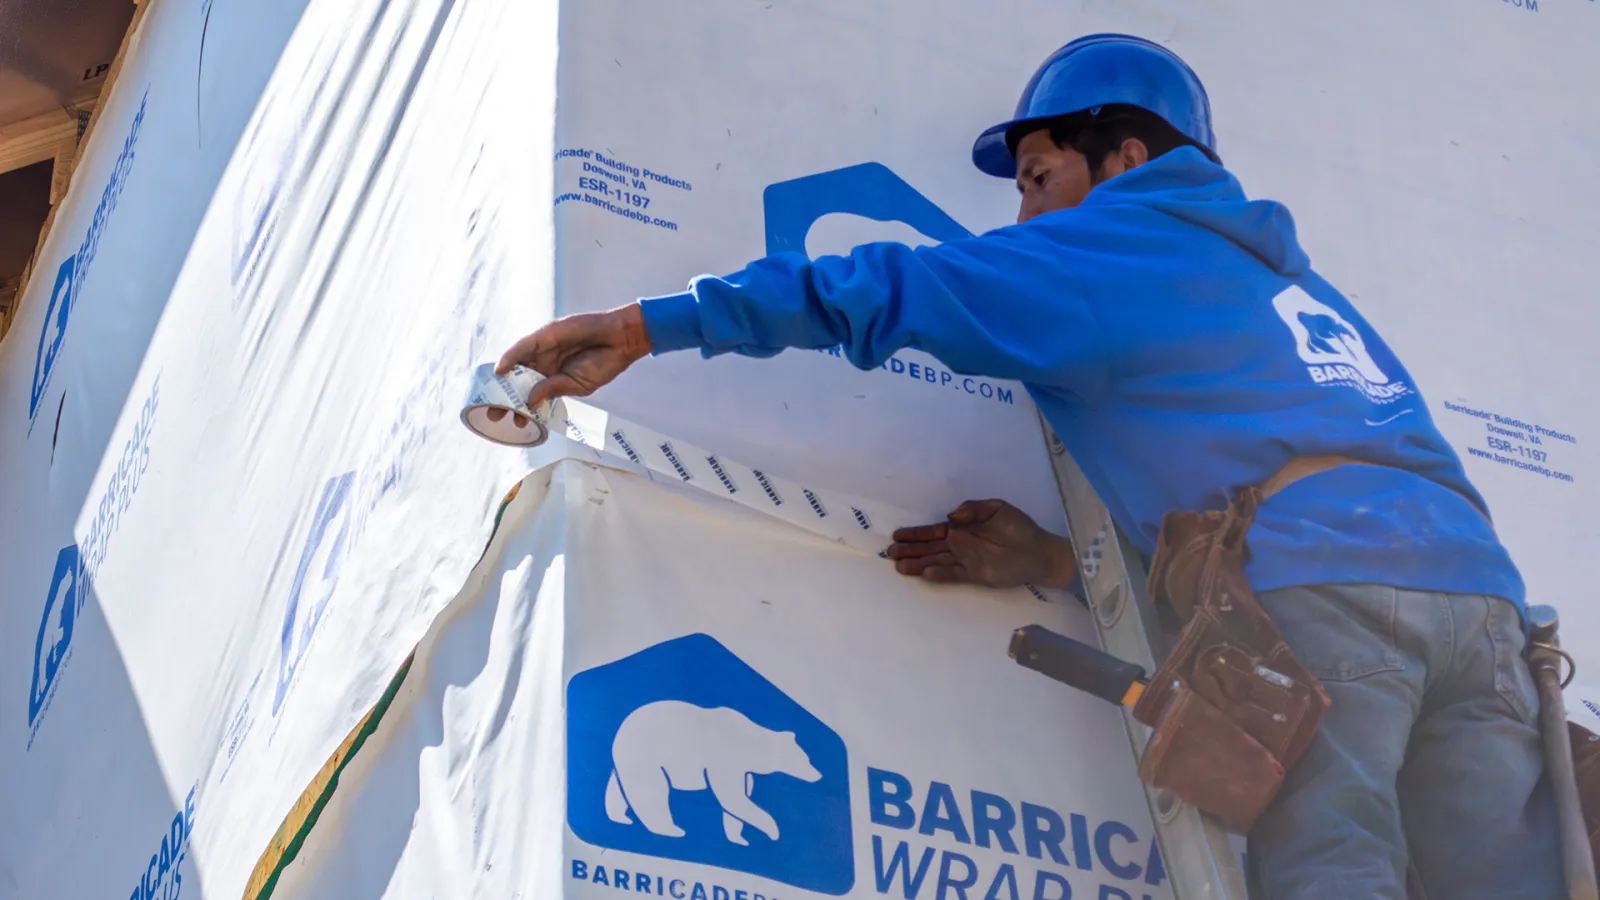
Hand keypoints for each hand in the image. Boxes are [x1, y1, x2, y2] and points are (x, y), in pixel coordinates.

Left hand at [496, 304, 651, 406]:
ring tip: (492, 398)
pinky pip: (523, 347)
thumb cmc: (604, 363)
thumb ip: (552, 390)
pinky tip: (501, 370)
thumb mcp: (577, 385)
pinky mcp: (546, 335)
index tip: (513, 423)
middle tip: (494, 415)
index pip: (531, 393)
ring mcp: (544, 349)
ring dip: (503, 381)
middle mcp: (545, 362)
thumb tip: (530, 402)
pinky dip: (510, 358)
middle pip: (518, 380)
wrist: (620, 340)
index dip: (521, 407)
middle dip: (505, 397)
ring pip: (517, 365)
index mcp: (553, 376)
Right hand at [886, 499, 1074, 588]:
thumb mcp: (997, 508)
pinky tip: (926, 574)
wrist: (1039, 551)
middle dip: (910, 550)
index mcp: (963, 528)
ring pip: (937, 562)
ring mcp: (966, 561)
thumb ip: (973, 509)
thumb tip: (951, 515)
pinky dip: (940, 575)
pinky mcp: (976, 575)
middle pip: (930, 548)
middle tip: (890, 553)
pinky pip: (954, 575)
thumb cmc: (1019, 527)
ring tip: (900, 567)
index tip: (897, 535)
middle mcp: (960, 545)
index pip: (933, 532)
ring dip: (919, 564)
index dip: (916, 534)